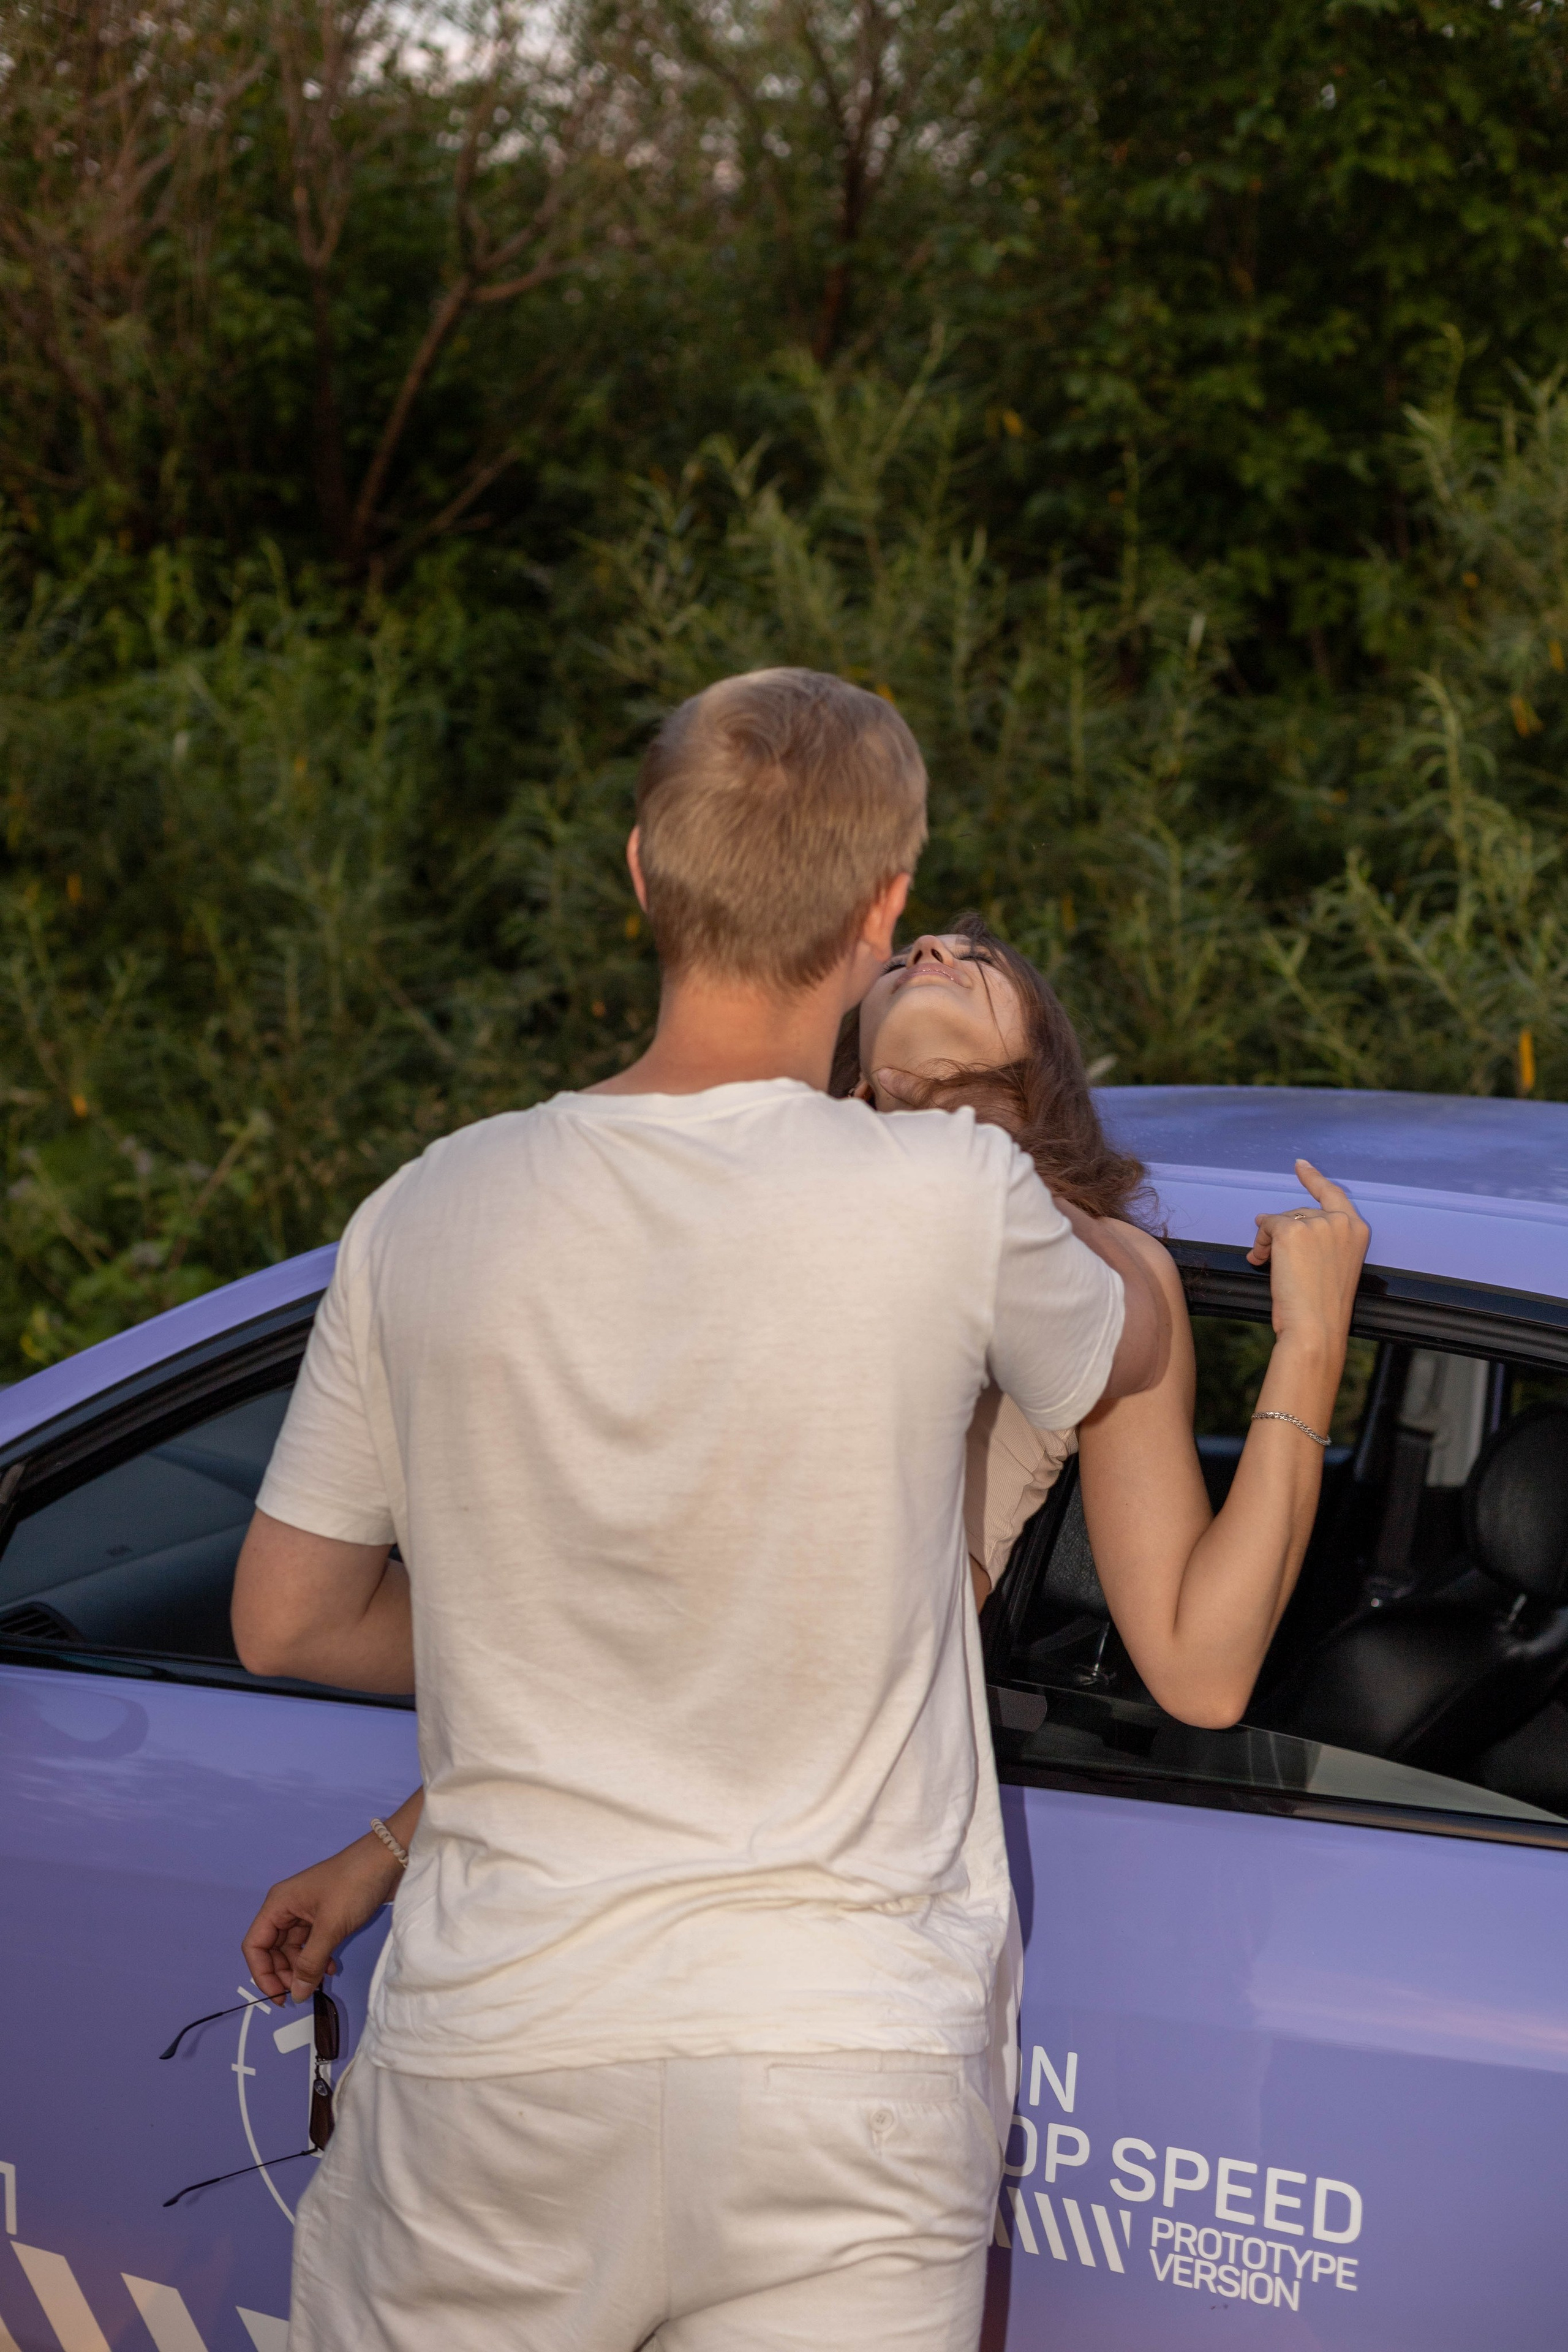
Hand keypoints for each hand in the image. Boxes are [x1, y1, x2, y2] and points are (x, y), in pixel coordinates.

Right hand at [241, 1835, 402, 2005]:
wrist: (389, 1858)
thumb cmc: (354, 1886)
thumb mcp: (330, 1927)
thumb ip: (310, 1963)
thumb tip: (296, 1995)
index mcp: (278, 1904)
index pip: (255, 1945)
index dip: (262, 1973)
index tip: (279, 1996)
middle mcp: (287, 1907)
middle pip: (273, 1949)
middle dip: (284, 1973)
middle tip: (303, 1992)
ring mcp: (307, 1911)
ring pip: (293, 1949)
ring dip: (303, 1968)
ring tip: (319, 1983)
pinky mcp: (325, 1915)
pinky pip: (312, 1944)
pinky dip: (317, 1958)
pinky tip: (331, 1969)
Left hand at [1247, 1159, 1369, 1343]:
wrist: (1315, 1327)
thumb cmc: (1321, 1306)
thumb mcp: (1330, 1265)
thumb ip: (1316, 1240)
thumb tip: (1270, 1221)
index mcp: (1357, 1230)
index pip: (1333, 1194)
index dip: (1314, 1178)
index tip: (1300, 1165)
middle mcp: (1341, 1222)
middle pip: (1299, 1211)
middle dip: (1280, 1232)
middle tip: (1267, 1256)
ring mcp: (1318, 1223)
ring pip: (1281, 1219)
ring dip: (1267, 1239)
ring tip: (1263, 1261)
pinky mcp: (1293, 1230)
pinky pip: (1266, 1225)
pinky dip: (1259, 1241)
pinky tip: (1259, 1259)